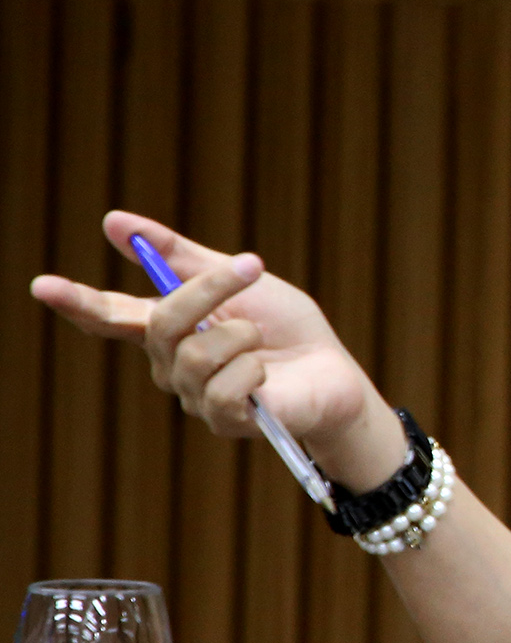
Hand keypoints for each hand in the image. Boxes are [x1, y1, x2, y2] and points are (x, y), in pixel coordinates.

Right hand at [30, 211, 404, 487]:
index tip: (44, 284)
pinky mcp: (224, 421)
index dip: (76, 302)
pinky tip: (268, 375)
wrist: (335, 372)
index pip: (109, 315)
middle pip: (162, 322)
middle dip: (209, 290)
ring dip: (243, 333)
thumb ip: (178, 255)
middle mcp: (170, 365)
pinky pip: (226, 386)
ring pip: (196, 354)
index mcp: (168, 329)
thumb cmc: (287, 327)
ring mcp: (193, 397)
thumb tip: (113, 221)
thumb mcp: (237, 278)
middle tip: (251, 266)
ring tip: (264, 340)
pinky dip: (256, 369)